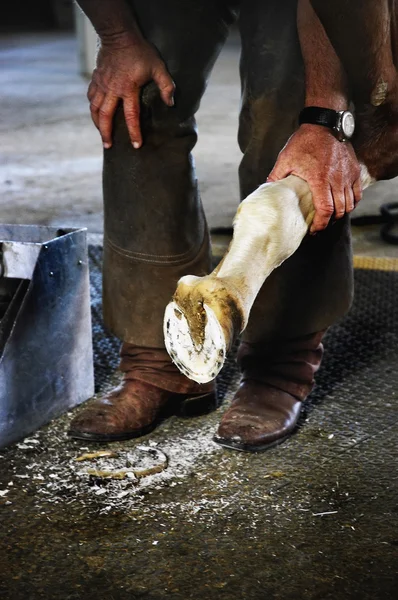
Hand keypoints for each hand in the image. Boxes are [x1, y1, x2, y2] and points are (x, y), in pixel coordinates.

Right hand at [87, 34, 174, 148]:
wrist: (118, 35)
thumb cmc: (140, 51)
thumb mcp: (158, 67)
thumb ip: (167, 86)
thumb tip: (171, 104)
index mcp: (128, 89)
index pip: (131, 116)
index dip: (134, 132)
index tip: (136, 145)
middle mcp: (112, 90)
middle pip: (105, 117)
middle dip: (106, 133)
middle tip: (108, 146)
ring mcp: (102, 84)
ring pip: (95, 109)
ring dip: (97, 124)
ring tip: (101, 134)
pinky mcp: (96, 79)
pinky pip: (91, 97)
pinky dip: (92, 108)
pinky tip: (95, 114)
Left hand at [268, 124, 361, 232]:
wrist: (325, 123)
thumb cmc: (304, 141)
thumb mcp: (285, 158)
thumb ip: (276, 176)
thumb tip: (266, 189)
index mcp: (320, 180)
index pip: (325, 210)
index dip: (321, 224)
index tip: (314, 229)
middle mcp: (337, 180)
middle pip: (339, 210)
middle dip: (330, 222)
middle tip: (320, 225)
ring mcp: (348, 175)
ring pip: (350, 204)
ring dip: (340, 213)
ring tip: (330, 216)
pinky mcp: (354, 170)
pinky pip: (357, 193)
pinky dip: (351, 202)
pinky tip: (343, 204)